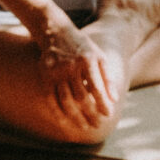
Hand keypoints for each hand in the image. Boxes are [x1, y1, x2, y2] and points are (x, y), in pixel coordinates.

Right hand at [33, 14, 119, 136]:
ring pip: (66, 100)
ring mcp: (56, 72)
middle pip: (81, 96)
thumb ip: (108, 77)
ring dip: (75, 116)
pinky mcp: (45, 76)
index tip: (108, 115)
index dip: (102, 103)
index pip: (96, 87)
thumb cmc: (83, 48)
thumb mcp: (99, 57)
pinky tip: (66, 122)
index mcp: (87, 60)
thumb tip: (114, 100)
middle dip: (90, 113)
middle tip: (98, 125)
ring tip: (85, 127)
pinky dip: (58, 112)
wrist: (56, 33)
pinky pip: (50, 99)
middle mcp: (70, 66)